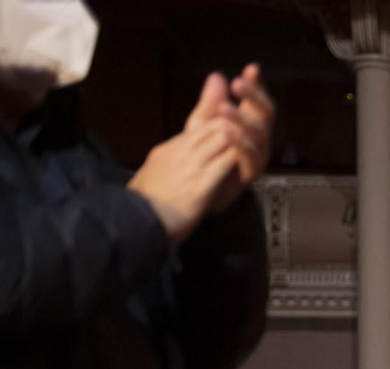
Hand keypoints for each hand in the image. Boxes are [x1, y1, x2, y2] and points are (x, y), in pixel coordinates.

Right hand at [127, 118, 242, 244]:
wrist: (135, 222)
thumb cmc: (144, 206)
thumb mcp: (153, 176)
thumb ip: (166, 166)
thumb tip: (170, 163)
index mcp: (167, 150)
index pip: (199, 126)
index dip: (220, 124)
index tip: (235, 130)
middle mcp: (179, 152)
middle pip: (214, 126)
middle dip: (235, 128)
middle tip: (252, 136)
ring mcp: (190, 166)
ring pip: (222, 138)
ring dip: (240, 142)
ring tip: (255, 149)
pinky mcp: (201, 184)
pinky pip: (226, 162)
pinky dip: (240, 160)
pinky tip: (250, 165)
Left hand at [184, 66, 274, 213]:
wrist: (197, 190)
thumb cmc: (203, 156)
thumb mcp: (203, 125)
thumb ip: (211, 103)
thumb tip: (217, 75)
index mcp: (250, 126)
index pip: (258, 102)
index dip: (257, 86)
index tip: (251, 69)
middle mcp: (259, 140)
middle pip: (265, 115)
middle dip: (253, 98)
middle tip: (237, 84)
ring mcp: (257, 157)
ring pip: (259, 135)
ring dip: (242, 120)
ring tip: (224, 108)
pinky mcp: (250, 174)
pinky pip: (251, 157)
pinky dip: (240, 143)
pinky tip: (226, 131)